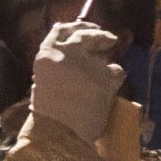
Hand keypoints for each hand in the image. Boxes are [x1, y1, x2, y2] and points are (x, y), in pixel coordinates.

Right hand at [28, 20, 126, 141]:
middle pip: (87, 34)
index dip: (76, 26)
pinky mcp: (106, 79)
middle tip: (108, 38)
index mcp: (47, 54)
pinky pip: (117, 71)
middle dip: (99, 35)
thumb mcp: (43, 80)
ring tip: (103, 78)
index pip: (62, 30)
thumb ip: (56, 62)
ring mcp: (89, 65)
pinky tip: (110, 88)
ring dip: (106, 64)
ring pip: (105, 56)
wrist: (57, 133)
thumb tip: (72, 48)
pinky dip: (115, 78)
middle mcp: (68, 53)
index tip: (86, 27)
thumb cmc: (47, 112)